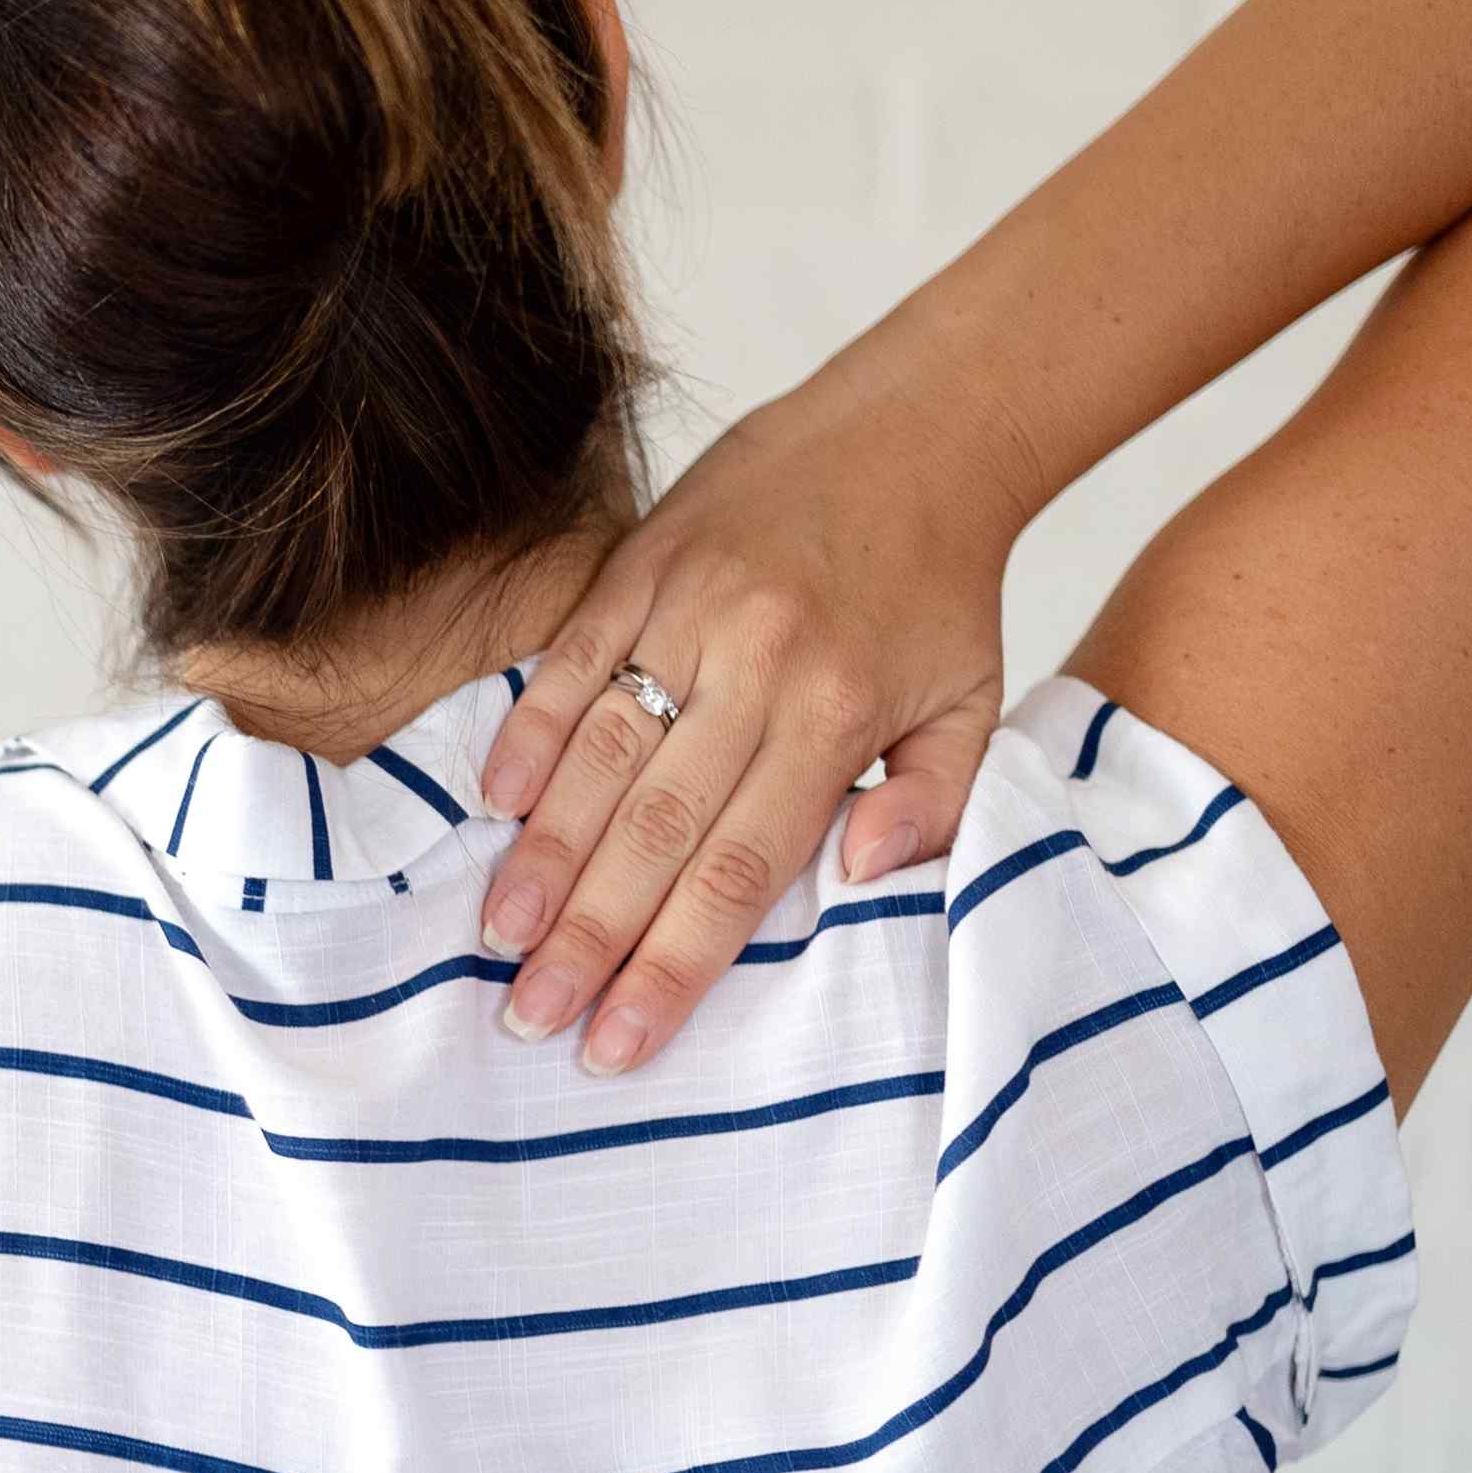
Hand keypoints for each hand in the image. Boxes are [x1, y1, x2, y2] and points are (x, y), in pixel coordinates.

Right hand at [473, 358, 1043, 1075]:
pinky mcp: (640, 561)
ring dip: (544, 852)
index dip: (676, 962)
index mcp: (837, 715)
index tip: (620, 1041)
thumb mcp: (975, 704)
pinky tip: (497, 806)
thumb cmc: (937, 593)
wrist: (915, 431)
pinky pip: (571, 655)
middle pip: (658, 828)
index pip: (743, 868)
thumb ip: (932, 802)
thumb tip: (863, 876)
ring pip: (602, 750)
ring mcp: (689, 608)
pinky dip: (529, 730)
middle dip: (591, 935)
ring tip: (499, 937)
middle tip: (532, 1017)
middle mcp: (757, 665)